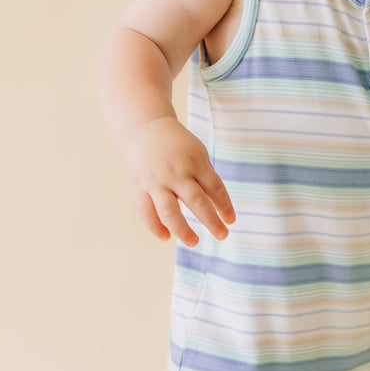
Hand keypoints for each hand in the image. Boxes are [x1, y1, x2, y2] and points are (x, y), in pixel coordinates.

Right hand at [125, 117, 234, 246]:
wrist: (147, 128)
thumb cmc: (179, 146)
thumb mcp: (198, 154)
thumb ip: (206, 179)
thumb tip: (218, 210)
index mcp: (195, 162)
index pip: (215, 188)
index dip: (225, 206)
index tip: (230, 221)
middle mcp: (176, 172)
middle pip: (196, 201)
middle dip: (211, 221)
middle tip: (222, 235)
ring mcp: (156, 180)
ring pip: (169, 211)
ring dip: (183, 230)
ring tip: (194, 242)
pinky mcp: (139, 186)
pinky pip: (146, 211)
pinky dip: (155, 227)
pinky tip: (166, 236)